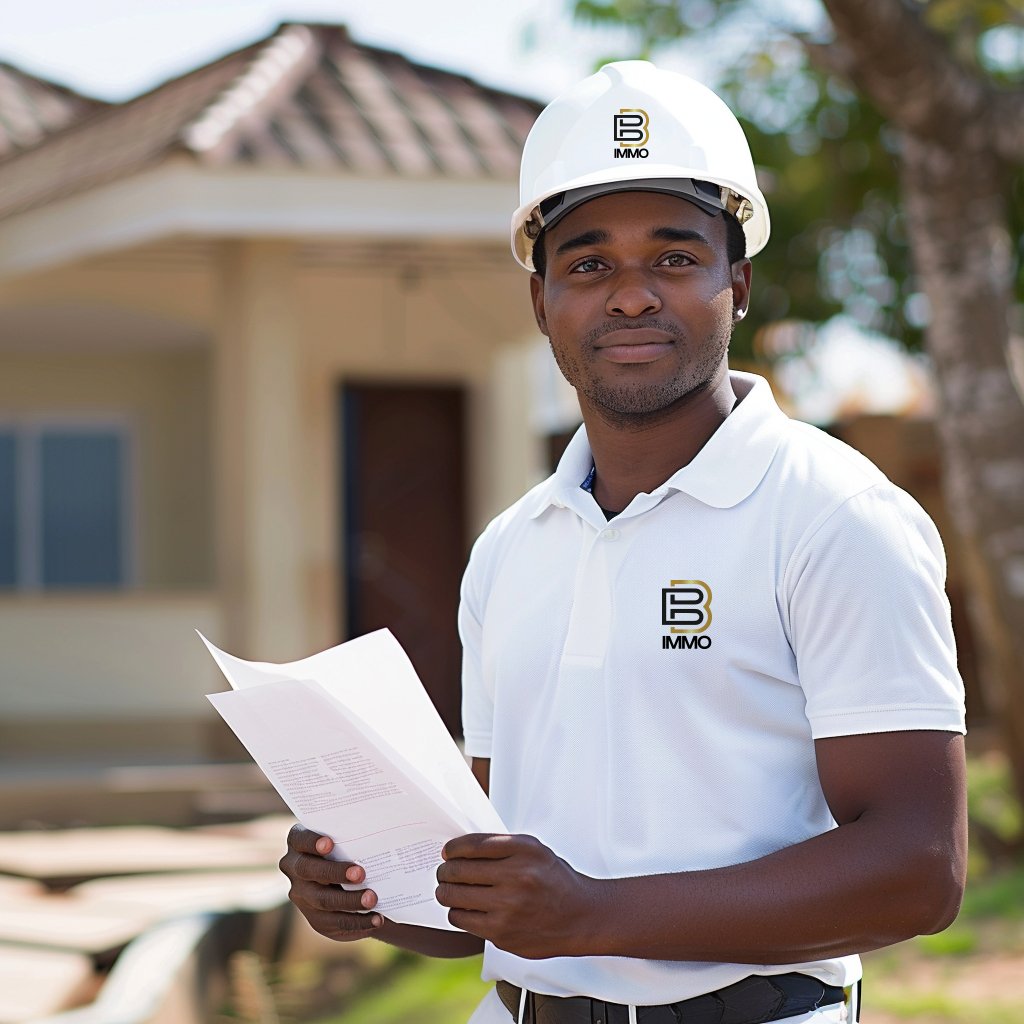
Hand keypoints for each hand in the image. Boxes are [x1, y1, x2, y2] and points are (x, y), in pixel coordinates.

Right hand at [279, 825, 382, 941]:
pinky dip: (357, 921)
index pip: (300, 840)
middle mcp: (295, 869)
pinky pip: (334, 923)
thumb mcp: (347, 839)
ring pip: (322, 900)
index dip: (312, 842)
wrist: (349, 878)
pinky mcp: (315, 918)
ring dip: (349, 901)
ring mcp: (302, 895)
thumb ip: (353, 835)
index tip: (329, 843)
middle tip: (361, 873)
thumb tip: (381, 826)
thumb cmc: (350, 846)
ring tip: (372, 900)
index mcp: (299, 843)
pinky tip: (375, 919)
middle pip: (309, 871)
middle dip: (335, 872)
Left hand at [435, 833, 599, 958]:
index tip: (447, 851)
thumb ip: (501, 846)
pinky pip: (462, 920)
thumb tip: (460, 850)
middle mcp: (516, 878)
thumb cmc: (554, 880)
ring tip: (448, 890)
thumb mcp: (534, 850)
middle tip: (444, 872)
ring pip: (455, 897)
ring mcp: (508, 908)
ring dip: (446, 892)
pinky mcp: (502, 934)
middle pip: (459, 871)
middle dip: (445, 871)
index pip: (473, 845)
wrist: (580, 915)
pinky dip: (457, 912)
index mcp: (523, 851)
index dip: (453, 848)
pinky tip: (464, 908)